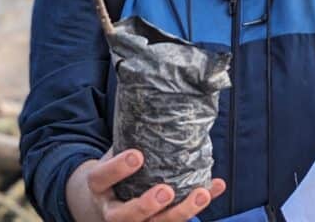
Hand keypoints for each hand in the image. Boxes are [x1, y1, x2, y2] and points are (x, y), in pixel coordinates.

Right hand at [67, 148, 225, 221]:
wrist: (103, 201)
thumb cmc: (112, 172)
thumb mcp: (110, 155)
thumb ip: (125, 140)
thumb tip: (150, 103)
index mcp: (99, 187)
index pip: (102, 179)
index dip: (118, 169)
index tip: (137, 155)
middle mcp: (113, 211)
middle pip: (126, 216)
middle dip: (147, 205)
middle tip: (166, 190)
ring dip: (182, 212)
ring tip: (201, 194)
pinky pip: (178, 219)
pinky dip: (198, 205)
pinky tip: (215, 186)